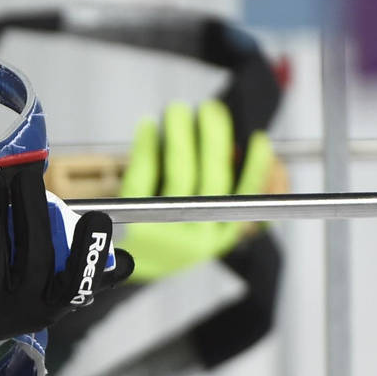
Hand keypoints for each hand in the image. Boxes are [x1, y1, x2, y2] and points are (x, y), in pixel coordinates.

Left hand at [0, 161, 131, 349]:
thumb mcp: (35, 294)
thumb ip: (68, 268)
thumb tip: (111, 247)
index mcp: (48, 306)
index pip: (79, 284)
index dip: (92, 252)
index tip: (97, 218)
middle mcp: (20, 310)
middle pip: (35, 253)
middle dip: (31, 204)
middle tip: (24, 174)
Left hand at [119, 99, 275, 282]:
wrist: (118, 266)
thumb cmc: (164, 231)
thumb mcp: (199, 220)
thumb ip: (217, 186)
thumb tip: (231, 146)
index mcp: (220, 235)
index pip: (246, 198)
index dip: (256, 167)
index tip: (258, 139)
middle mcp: (197, 236)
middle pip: (212, 179)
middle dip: (214, 138)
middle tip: (211, 109)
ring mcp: (164, 229)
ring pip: (179, 173)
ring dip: (181, 135)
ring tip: (178, 110)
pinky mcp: (131, 218)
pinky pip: (142, 175)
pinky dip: (147, 146)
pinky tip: (148, 127)